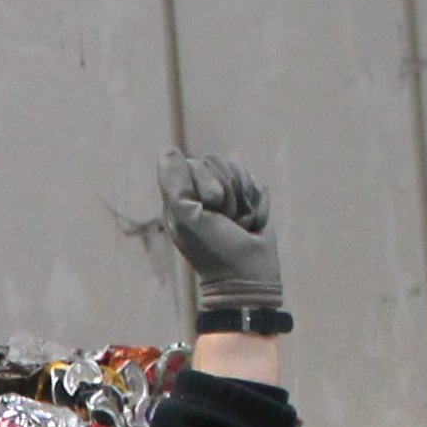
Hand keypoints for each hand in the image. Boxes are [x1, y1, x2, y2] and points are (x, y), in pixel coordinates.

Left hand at [159, 152, 280, 318]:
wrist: (247, 276)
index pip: (197, 163)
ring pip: (239, 171)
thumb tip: (168, 150)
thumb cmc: (212, 249)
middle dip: (229, 193)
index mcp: (180, 196)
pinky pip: (256, 184)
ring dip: (243, 199)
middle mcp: (200, 193)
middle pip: (220, 163)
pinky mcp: (248, 201)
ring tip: (239, 223)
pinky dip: (257, 204)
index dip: (208, 185)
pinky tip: (251, 223)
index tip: (209, 210)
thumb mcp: (186, 218)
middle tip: (225, 221)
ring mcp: (225, 195)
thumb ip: (174, 184)